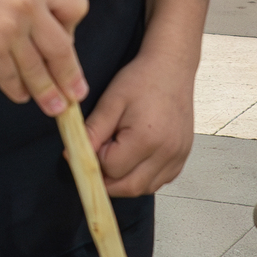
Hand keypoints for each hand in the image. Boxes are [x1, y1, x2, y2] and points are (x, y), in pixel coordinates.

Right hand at [0, 0, 89, 114]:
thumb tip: (58, 35)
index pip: (76, 7)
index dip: (73, 27)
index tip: (67, 41)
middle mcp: (26, 7)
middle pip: (62, 49)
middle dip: (70, 76)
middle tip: (77, 94)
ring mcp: (8, 32)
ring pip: (37, 71)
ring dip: (47, 93)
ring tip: (54, 107)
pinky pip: (11, 79)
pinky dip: (17, 90)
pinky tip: (20, 94)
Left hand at [81, 44, 197, 195]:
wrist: (171, 67)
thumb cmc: (142, 79)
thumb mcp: (110, 101)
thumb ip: (92, 132)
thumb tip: (74, 156)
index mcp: (147, 138)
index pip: (111, 168)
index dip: (96, 160)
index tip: (93, 143)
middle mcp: (167, 152)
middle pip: (128, 187)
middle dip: (107, 180)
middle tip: (97, 158)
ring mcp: (178, 157)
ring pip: (144, 189)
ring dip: (124, 181)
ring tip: (117, 154)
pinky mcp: (182, 157)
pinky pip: (158, 181)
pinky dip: (142, 177)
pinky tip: (135, 157)